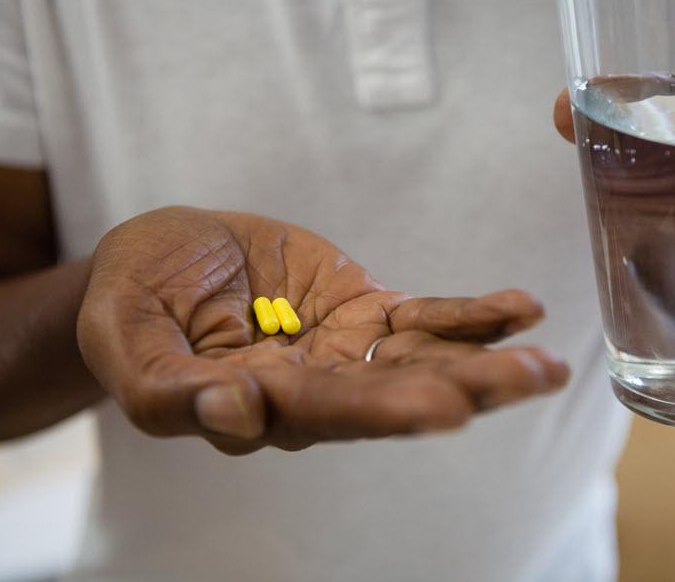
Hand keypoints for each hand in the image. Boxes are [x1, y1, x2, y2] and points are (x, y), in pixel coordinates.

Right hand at [78, 207, 567, 453]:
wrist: (164, 258)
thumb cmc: (131, 304)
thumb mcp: (126, 342)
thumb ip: (167, 390)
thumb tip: (235, 416)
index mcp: (256, 406)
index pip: (324, 413)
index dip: (380, 409)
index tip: (441, 407)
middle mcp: (315, 389)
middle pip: (396, 396)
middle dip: (468, 390)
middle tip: (529, 381)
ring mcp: (346, 350)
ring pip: (424, 363)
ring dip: (489, 361)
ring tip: (548, 363)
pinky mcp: (364, 310)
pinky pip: (425, 318)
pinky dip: (472, 315)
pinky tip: (521, 309)